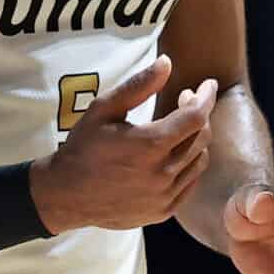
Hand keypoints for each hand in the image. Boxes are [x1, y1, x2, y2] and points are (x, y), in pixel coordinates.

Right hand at [29, 55, 214, 233]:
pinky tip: (174, 154)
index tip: (207, 85)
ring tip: (179, 128)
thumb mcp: (104, 109)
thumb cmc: (83, 147)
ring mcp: (165, 195)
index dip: (206, 97)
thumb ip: (138, 85)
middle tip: (184, 101)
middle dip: (199, 114)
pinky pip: (190, 183)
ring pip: (200, 161)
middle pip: (202, 137)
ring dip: (196, 139)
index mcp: (151, 144)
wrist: (65, 195)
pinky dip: (189, 164)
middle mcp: (163, 172)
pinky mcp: (163, 210)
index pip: (196, 116)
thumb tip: (167, 63)